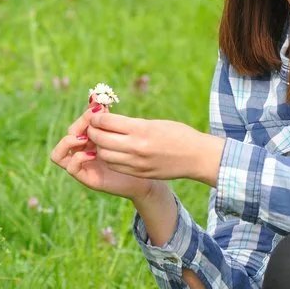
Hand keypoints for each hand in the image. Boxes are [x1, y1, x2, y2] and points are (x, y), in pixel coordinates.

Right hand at [50, 105, 152, 201]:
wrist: (142, 176)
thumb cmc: (131, 152)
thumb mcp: (118, 132)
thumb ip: (106, 116)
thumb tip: (94, 94)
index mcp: (88, 139)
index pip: (77, 124)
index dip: (85, 116)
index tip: (100, 109)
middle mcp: (80, 152)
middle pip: (69, 134)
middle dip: (81, 124)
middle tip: (96, 121)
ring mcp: (81, 165)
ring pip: (58, 154)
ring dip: (69, 142)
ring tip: (85, 138)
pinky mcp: (86, 178)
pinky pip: (71, 168)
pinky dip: (78, 158)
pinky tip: (93, 153)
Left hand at [87, 113, 225, 186]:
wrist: (196, 157)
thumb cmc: (178, 134)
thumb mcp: (155, 123)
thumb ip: (132, 124)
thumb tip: (110, 121)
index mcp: (141, 129)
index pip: (107, 122)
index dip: (97, 118)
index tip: (95, 115)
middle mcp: (136, 147)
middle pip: (101, 139)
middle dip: (93, 132)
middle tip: (93, 127)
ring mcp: (137, 163)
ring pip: (105, 155)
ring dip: (100, 146)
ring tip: (103, 140)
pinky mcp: (139, 173)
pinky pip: (115, 166)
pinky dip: (110, 158)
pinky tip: (113, 152)